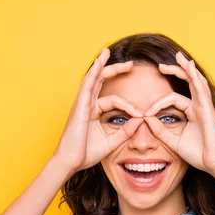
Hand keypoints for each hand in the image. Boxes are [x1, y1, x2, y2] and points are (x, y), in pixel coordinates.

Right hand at [51, 48, 144, 172]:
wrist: (70, 162)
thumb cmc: (86, 154)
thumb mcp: (112, 142)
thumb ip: (126, 131)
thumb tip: (141, 120)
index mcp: (93, 113)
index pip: (114, 101)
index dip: (130, 106)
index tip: (143, 114)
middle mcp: (87, 105)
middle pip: (101, 82)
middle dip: (115, 71)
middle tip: (130, 64)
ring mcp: (82, 104)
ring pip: (93, 79)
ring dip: (101, 65)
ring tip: (107, 51)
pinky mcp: (79, 105)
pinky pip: (87, 85)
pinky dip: (94, 72)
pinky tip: (99, 61)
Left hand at [142, 51, 214, 177]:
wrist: (214, 164)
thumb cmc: (198, 154)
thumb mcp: (173, 141)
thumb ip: (160, 130)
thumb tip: (145, 119)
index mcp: (192, 113)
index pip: (172, 99)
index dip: (157, 104)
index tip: (144, 113)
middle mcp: (199, 106)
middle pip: (187, 82)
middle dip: (176, 71)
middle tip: (160, 66)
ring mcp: (204, 106)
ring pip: (195, 81)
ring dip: (186, 68)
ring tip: (179, 56)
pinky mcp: (208, 109)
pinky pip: (200, 89)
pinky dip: (194, 76)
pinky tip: (189, 66)